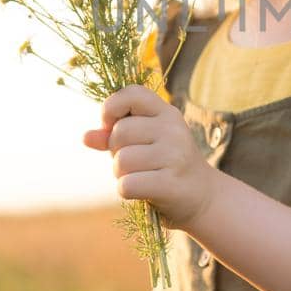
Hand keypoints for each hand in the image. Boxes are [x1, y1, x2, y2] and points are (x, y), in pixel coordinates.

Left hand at [84, 84, 214, 231]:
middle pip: (119, 133)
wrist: (204, 197)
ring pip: (121, 161)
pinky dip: (126, 191)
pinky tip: (144, 192)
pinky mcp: (171, 184)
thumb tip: (86, 137)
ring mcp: (175, 156)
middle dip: (116, 152)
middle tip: (135, 162)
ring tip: (141, 176)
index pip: (131, 93)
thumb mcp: (145, 143)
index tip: (110, 126)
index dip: (111, 107)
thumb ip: (115, 136)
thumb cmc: (166, 166)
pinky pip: (127, 185)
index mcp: (166, 113)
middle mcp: (173, 130)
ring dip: (121, 174)